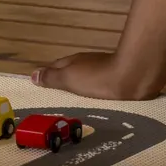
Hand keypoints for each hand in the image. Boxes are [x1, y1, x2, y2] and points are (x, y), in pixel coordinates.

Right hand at [32, 50, 160, 100]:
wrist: (133, 77)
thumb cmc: (97, 78)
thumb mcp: (70, 78)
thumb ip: (52, 77)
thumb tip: (32, 74)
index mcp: (73, 61)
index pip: (55, 66)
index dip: (47, 75)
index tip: (40, 86)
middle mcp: (87, 62)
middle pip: (71, 70)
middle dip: (64, 81)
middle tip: (56, 98)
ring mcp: (104, 68)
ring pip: (87, 77)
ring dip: (80, 87)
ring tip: (75, 103)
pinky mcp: (119, 77)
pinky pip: (101, 85)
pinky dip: (95, 91)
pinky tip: (96, 102)